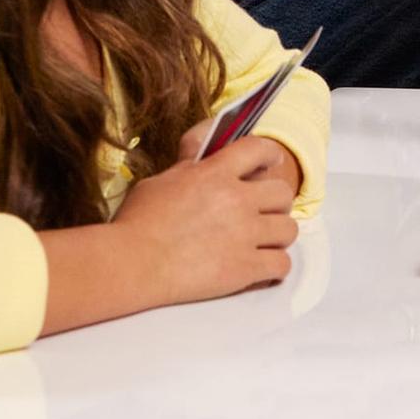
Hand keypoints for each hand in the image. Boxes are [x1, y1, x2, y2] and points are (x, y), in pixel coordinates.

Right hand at [113, 133, 300, 304]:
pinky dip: (274, 266)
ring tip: (263, 241)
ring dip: (277, 234)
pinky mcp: (244, 269)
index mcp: (215, 173)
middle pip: (283, 192)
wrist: (131, 263)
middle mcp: (236, 200)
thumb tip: (204, 153)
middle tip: (263, 211)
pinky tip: (261, 267)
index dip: (269, 154)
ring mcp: (244, 235)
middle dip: (275, 201)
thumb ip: (191, 166)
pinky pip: (281, 264)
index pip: (259, 149)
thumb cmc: (137, 223)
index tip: (271, 161)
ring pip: (288, 229)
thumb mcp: (162, 180)